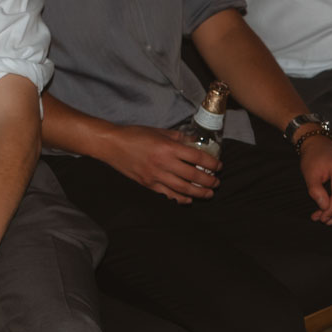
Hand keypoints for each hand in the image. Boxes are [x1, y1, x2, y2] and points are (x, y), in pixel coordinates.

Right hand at [103, 125, 219, 202]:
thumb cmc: (135, 135)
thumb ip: (178, 137)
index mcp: (168, 147)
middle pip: (193, 175)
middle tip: (217, 182)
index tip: (219, 166)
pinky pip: (168, 195)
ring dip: (199, 192)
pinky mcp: (148, 184)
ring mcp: (155, 176)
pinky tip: (188, 199)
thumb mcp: (159, 131)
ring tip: (208, 193)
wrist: (112, 145)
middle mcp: (164, 163)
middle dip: (209, 180)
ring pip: (183, 189)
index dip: (211, 163)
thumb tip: (194, 142)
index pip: (197, 157)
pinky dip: (180, 199)